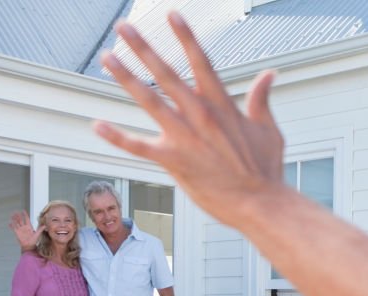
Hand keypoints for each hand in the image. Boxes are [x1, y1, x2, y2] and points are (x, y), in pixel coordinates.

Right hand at [10, 211, 41, 251]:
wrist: (29, 245)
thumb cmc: (33, 240)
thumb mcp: (37, 234)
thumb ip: (40, 229)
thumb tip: (45, 225)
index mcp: (29, 226)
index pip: (26, 219)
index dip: (25, 215)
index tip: (23, 210)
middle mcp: (24, 227)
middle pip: (20, 220)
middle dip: (18, 216)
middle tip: (16, 211)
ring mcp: (20, 229)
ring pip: (17, 223)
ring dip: (14, 219)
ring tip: (12, 215)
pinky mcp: (17, 232)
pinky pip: (14, 228)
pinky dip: (11, 226)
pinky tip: (9, 223)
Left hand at [94, 13, 286, 231]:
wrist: (261, 204)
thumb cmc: (266, 170)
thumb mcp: (269, 130)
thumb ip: (262, 100)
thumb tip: (269, 75)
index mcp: (222, 105)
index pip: (201, 62)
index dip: (186, 37)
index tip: (172, 16)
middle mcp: (200, 115)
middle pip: (166, 73)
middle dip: (143, 48)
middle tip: (124, 28)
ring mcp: (185, 137)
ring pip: (149, 100)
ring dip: (126, 77)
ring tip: (108, 57)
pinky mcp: (174, 160)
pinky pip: (140, 146)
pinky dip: (117, 137)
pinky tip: (98, 125)